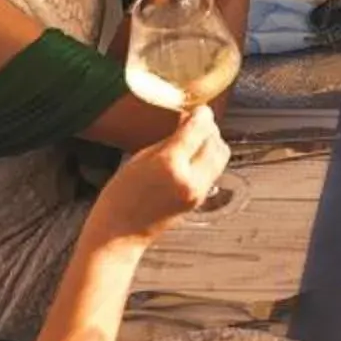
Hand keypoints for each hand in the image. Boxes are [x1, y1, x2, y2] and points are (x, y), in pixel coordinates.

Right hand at [91, 109, 231, 239]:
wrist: (119, 233)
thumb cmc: (121, 194)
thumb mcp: (141, 157)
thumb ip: (169, 139)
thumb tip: (188, 120)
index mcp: (170, 164)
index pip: (199, 129)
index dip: (201, 114)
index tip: (199, 107)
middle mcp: (190, 179)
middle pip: (215, 141)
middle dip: (209, 127)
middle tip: (196, 121)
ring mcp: (198, 192)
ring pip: (221, 156)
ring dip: (213, 142)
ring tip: (195, 138)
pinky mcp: (200, 200)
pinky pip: (214, 170)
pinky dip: (209, 157)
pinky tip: (193, 155)